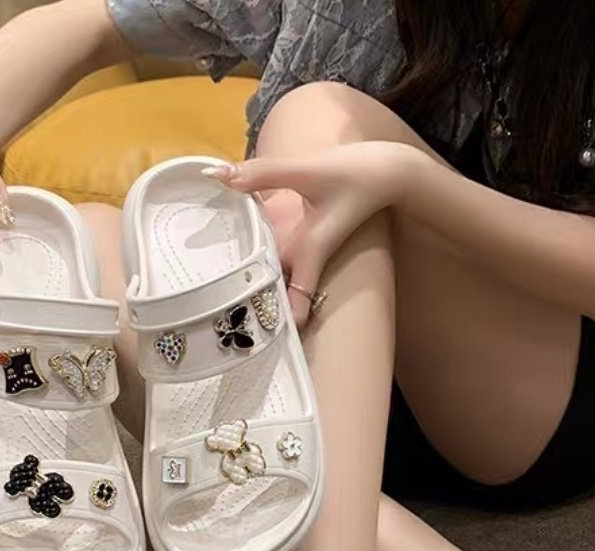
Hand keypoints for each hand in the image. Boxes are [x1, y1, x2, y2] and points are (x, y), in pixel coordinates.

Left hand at [205, 141, 413, 325]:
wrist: (386, 171)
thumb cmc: (357, 174)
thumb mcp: (309, 171)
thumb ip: (264, 174)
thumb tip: (219, 176)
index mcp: (309, 252)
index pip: (296, 302)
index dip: (279, 322)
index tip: (255, 335)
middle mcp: (303, 256)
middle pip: (276, 292)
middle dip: (250, 305)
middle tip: (215, 310)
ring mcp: (301, 246)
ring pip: (271, 272)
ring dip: (248, 277)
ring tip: (208, 282)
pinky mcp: (299, 232)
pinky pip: (271, 248)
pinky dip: (251, 246)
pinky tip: (226, 235)